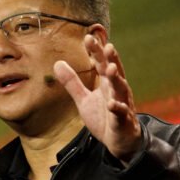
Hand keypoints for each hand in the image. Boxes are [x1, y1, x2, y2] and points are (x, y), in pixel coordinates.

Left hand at [54, 34, 141, 162]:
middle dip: (111, 59)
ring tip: (110, 69)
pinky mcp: (123, 121)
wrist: (119, 141)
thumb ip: (72, 82)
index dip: (96, 52)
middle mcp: (116, 91)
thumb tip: (57, 63)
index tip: (88, 37)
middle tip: (108, 46)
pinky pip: (121, 113)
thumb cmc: (103, 118)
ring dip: (117, 79)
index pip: (102, 64)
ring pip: (121, 89)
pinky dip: (117, 108)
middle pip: (115, 72)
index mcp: (107, 84)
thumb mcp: (84, 99)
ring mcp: (122, 105)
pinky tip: (111, 104)